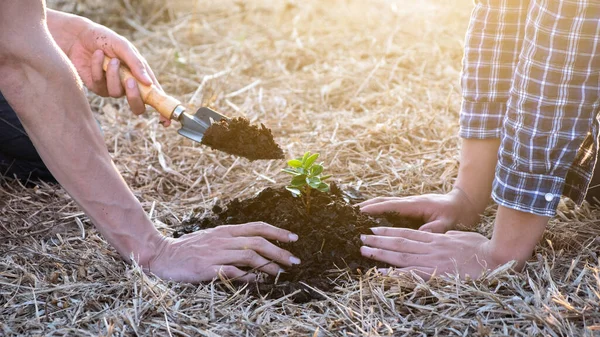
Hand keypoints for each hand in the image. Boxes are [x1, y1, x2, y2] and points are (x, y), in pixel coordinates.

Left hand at [48, 11, 170, 125]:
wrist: (79, 35)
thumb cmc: (106, 39)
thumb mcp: (124, 47)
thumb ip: (137, 64)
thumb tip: (148, 83)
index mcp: (142, 76)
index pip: (155, 96)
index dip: (162, 109)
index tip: (167, 121)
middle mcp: (129, 85)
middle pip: (138, 106)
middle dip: (135, 97)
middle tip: (131, 82)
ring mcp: (113, 88)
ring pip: (117, 93)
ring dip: (114, 75)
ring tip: (111, 60)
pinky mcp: (97, 87)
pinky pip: (101, 85)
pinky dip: (98, 69)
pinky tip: (97, 56)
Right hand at [146, 222, 300, 282]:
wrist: (161, 255)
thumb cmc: (188, 248)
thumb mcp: (212, 238)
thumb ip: (232, 241)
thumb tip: (256, 248)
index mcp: (226, 231)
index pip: (257, 227)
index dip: (278, 232)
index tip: (294, 238)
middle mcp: (223, 239)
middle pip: (258, 242)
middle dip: (280, 251)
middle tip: (294, 260)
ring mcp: (215, 253)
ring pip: (249, 256)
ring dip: (268, 264)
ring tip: (280, 272)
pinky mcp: (206, 268)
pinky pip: (232, 272)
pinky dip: (247, 276)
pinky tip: (258, 280)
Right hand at [358, 188, 479, 232]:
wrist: (464, 202)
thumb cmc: (457, 214)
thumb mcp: (449, 222)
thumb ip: (436, 228)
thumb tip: (421, 234)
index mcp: (417, 205)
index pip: (392, 205)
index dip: (375, 209)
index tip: (360, 212)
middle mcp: (410, 201)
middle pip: (384, 201)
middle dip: (367, 205)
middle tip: (350, 212)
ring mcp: (409, 202)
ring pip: (385, 202)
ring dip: (371, 206)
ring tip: (355, 212)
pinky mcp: (410, 206)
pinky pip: (390, 206)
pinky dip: (378, 208)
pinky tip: (371, 214)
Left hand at [360, 227, 496, 279]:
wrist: (497, 259)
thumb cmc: (483, 248)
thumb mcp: (462, 235)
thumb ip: (448, 236)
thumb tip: (441, 236)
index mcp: (436, 238)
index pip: (407, 233)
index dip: (389, 231)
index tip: (374, 229)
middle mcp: (431, 248)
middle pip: (399, 243)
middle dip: (378, 241)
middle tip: (361, 238)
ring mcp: (433, 261)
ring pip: (401, 256)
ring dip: (380, 254)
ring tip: (364, 251)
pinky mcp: (437, 274)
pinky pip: (411, 274)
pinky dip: (395, 274)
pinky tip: (380, 273)